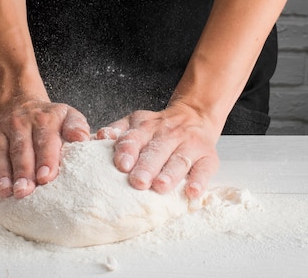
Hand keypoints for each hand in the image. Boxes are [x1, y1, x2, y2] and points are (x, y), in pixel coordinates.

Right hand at [0, 99, 89, 198]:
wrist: (21, 103)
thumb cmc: (50, 118)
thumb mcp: (68, 115)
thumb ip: (77, 127)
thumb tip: (83, 139)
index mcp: (43, 120)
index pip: (45, 140)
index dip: (46, 159)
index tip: (46, 177)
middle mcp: (19, 124)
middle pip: (20, 150)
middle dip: (23, 171)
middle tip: (25, 191)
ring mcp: (0, 131)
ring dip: (1, 173)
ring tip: (4, 192)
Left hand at [96, 101, 221, 198]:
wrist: (195, 114)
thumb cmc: (160, 128)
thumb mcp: (137, 122)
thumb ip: (118, 131)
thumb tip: (99, 137)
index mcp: (147, 127)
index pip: (135, 137)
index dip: (128, 150)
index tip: (122, 164)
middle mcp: (168, 134)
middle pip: (157, 150)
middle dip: (147, 166)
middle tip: (138, 182)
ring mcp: (190, 144)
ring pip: (179, 160)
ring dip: (170, 174)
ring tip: (160, 186)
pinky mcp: (208, 156)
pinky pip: (205, 169)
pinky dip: (199, 181)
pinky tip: (192, 192)